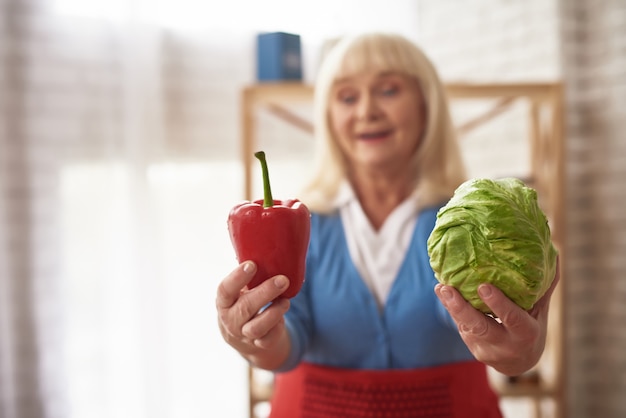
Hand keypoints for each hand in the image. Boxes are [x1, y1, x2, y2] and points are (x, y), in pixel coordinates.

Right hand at [215, 261, 291, 369]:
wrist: (245, 341)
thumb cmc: (245, 305)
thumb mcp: (239, 293)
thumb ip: (248, 276)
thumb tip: (265, 245)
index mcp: (224, 302)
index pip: (225, 290)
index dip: (237, 278)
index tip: (252, 264)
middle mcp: (231, 320)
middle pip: (245, 308)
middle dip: (265, 292)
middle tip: (282, 279)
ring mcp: (244, 334)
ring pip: (257, 327)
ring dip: (273, 312)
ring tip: (285, 300)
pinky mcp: (259, 345)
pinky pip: (268, 338)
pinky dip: (278, 325)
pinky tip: (284, 308)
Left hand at [434, 261, 559, 375]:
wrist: (520, 363)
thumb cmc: (532, 327)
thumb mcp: (540, 311)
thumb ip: (543, 287)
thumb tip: (553, 254)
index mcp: (526, 334)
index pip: (512, 319)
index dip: (498, 304)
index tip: (483, 286)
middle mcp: (506, 345)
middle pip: (480, 327)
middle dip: (462, 308)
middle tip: (447, 288)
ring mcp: (487, 349)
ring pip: (466, 327)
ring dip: (451, 306)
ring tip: (440, 287)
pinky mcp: (473, 348)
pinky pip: (461, 327)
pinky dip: (452, 309)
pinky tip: (442, 291)